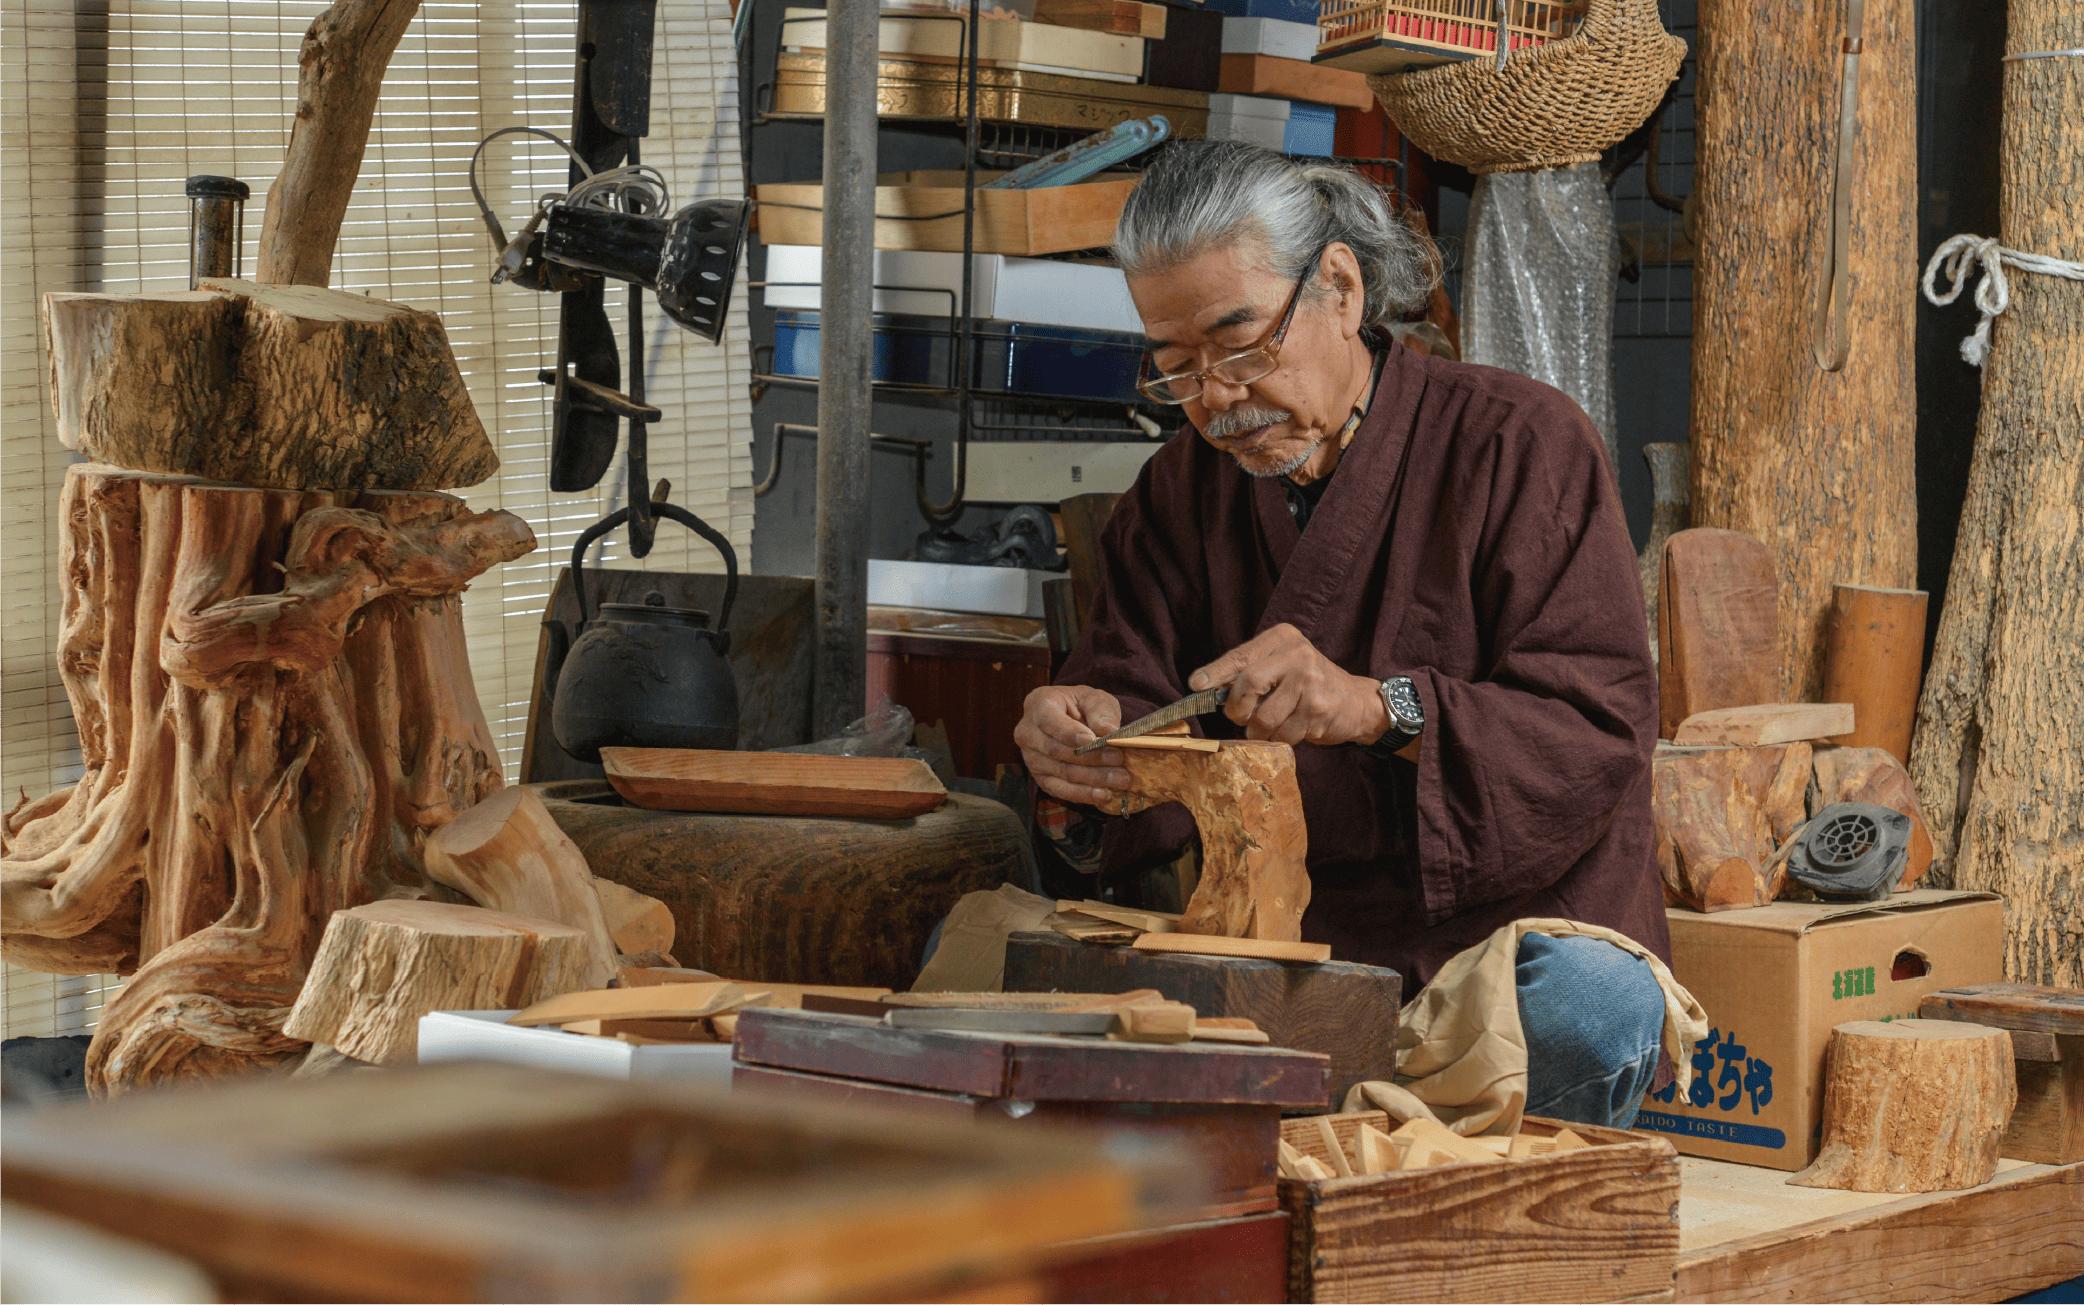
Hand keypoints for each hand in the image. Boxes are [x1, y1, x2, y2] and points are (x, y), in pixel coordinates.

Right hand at [1015, 685, 1132, 805]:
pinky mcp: (1041, 778)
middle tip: (1119, 759)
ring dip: (1093, 778)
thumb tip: (1109, 731)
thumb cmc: (1082, 706)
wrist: (1071, 720)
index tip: (1092, 740)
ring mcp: (1031, 758)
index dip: (1070, 732)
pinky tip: (1103, 794)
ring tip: (1120, 779)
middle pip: (1057, 750)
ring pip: (1062, 772)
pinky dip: (1083, 794)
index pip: (1050, 721)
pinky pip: (1060, 790)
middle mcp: (1028, 733)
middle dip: (1091, 757)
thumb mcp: (1094, 699)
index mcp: (1038, 705)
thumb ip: (1101, 711)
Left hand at [1189, 623, 1389, 746]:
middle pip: (1248, 684)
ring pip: (1264, 718)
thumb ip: (1247, 671)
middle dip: (1238, 709)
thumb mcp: (1279, 665)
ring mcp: (1310, 682)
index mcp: (1282, 638)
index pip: (1241, 655)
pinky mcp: (1319, 709)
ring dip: (1259, 731)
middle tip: (1241, 717)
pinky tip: (1293, 728)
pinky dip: (1280, 739)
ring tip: (1270, 726)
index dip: (1215, 672)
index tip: (1196, 685)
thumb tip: (1204, 686)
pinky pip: (1283, 734)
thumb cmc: (1307, 684)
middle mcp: (1297, 655)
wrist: (1354, 701)